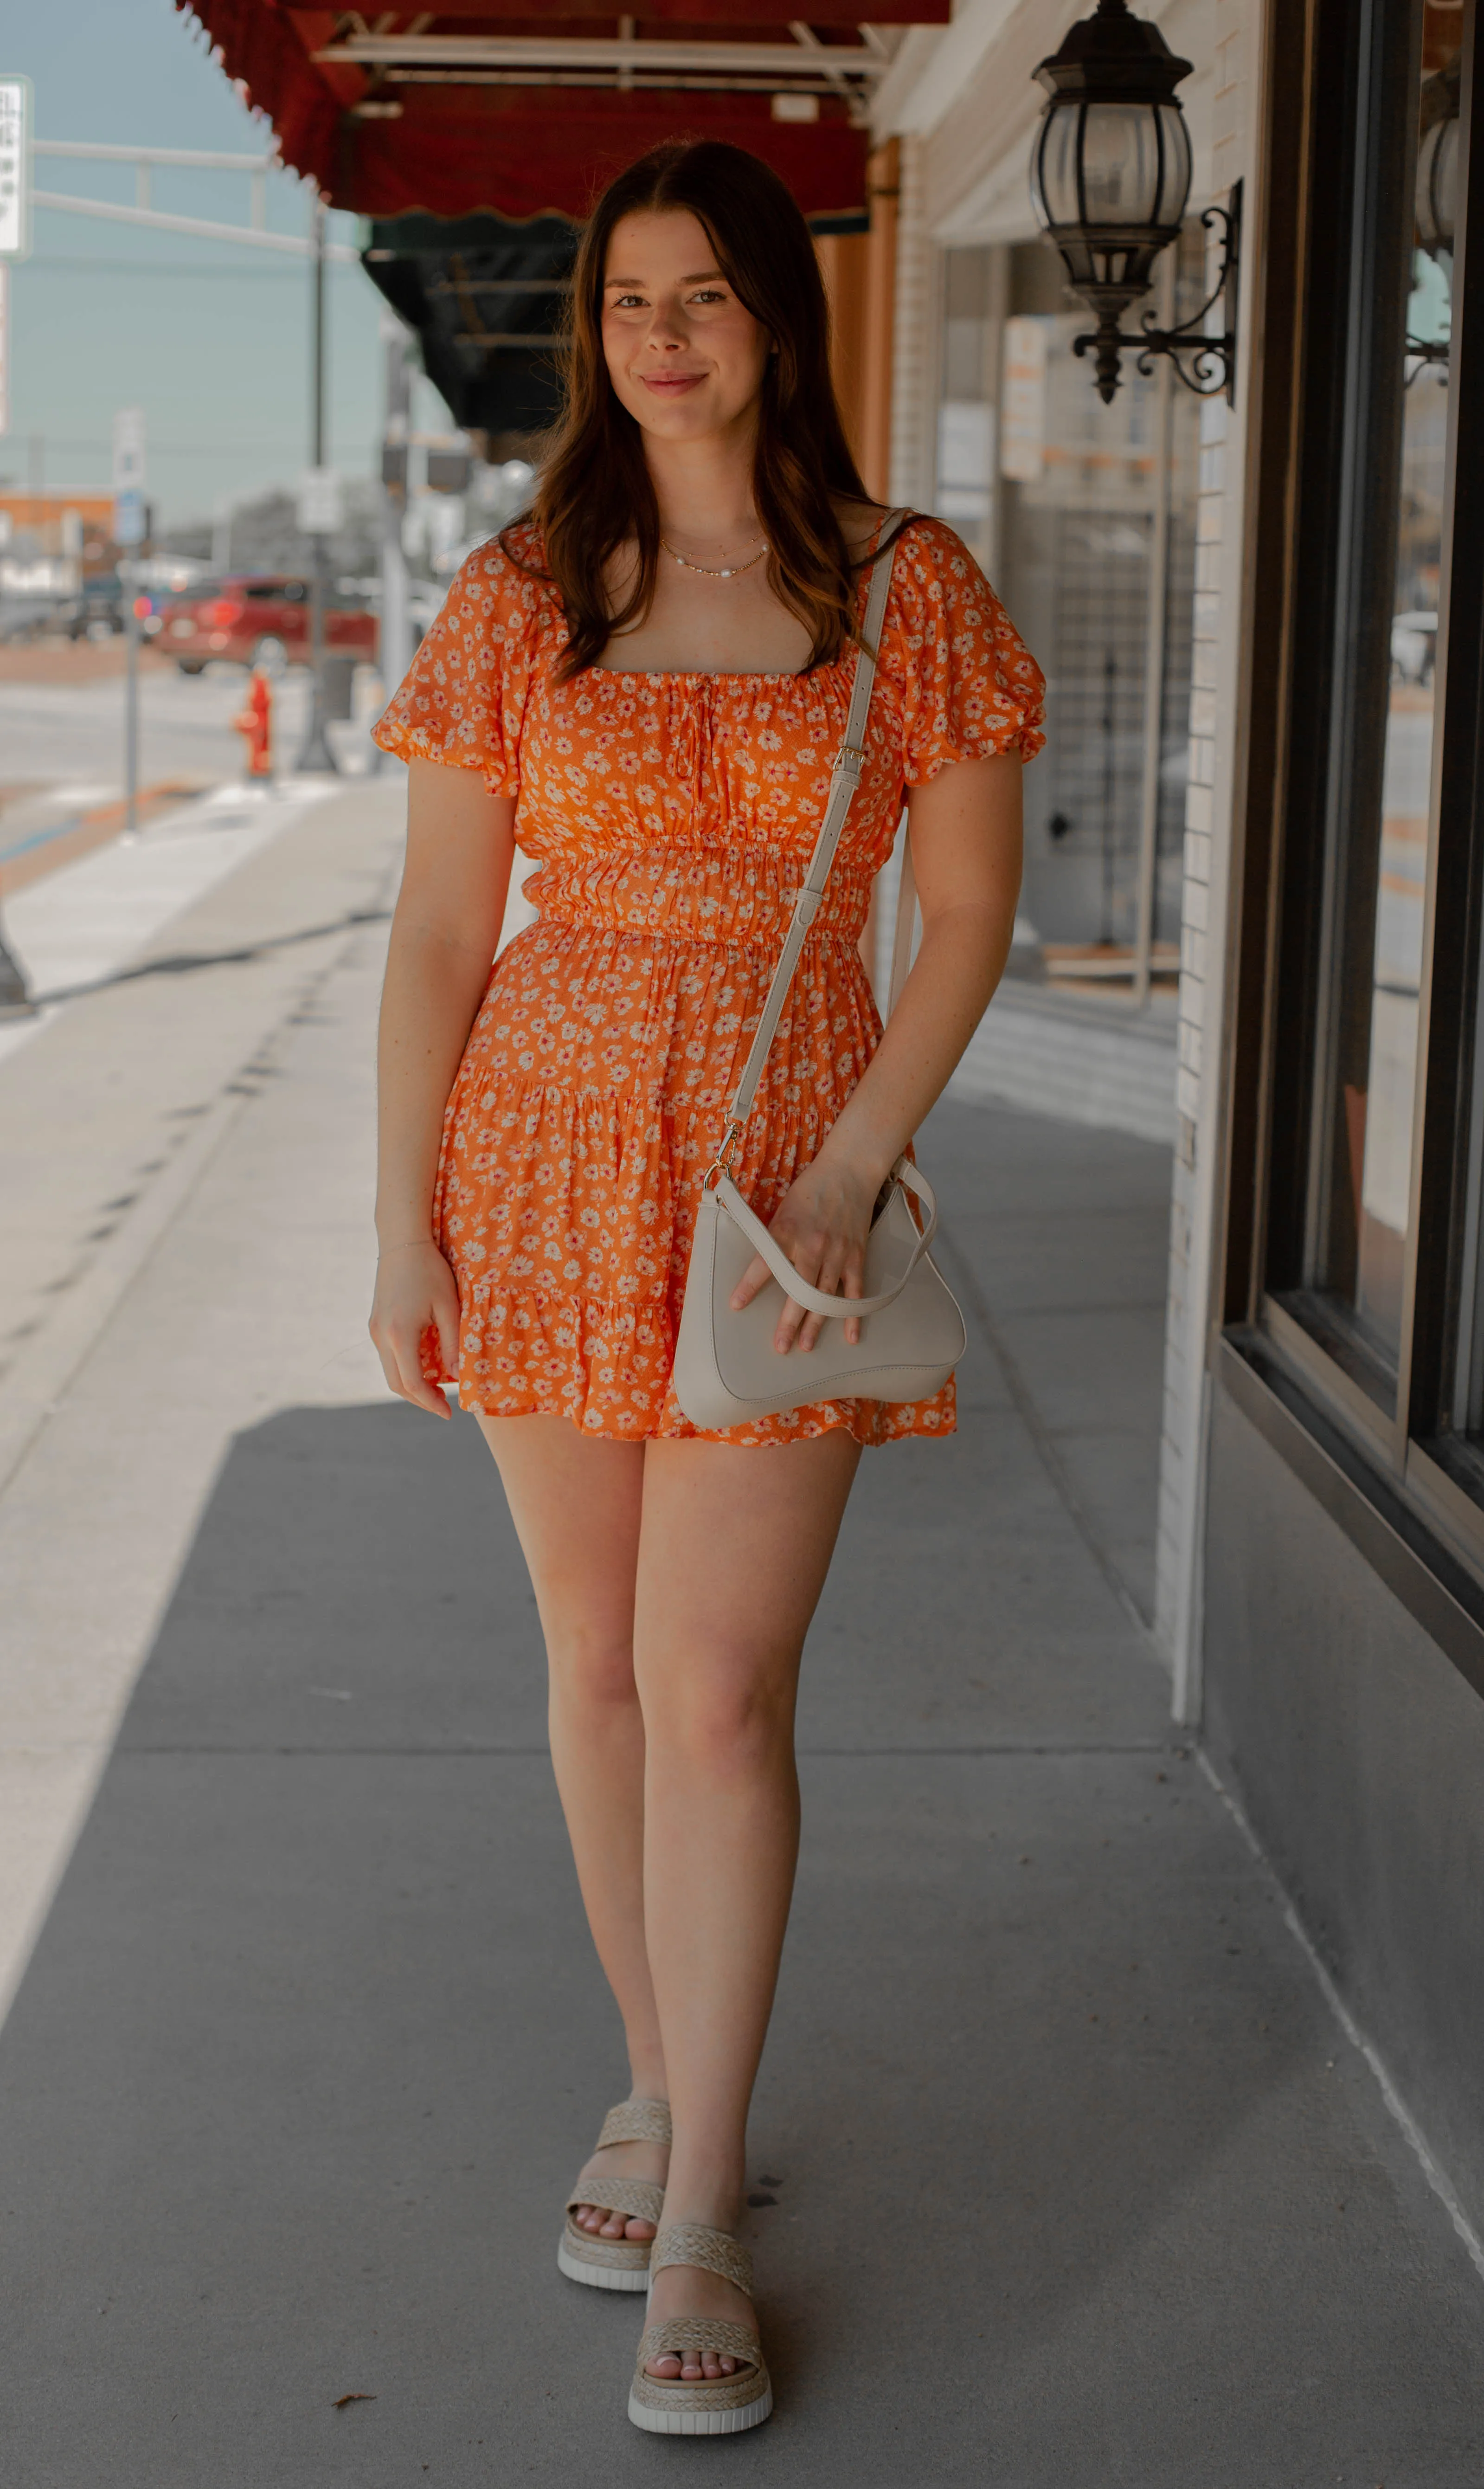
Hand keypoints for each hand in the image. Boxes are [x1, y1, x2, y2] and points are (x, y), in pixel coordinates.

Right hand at [369, 1239, 461, 1417]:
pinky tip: (427, 1365)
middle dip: (420, 1399)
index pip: (412, 1383)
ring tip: (438, 1388)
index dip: (431, 1402)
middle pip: (396, 1384)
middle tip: (444, 1405)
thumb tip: (459, 1376)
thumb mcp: (449, 1306)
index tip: (450, 1412)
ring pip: (390, 1372)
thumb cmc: (430, 1271)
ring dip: (412, 1385)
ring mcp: (375, 1331)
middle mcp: (381, 1336)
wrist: (402, 1243)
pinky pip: (389, 1357)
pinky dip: (406, 1368)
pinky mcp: (376, 1324)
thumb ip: (454, 1344)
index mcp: (399, 1334)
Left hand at [728, 1145, 882, 1353]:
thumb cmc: (811, 1190)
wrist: (848, 1172)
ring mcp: (836, 1253)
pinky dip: (853, 1315)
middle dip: (788, 1321)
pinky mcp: (856, 1256)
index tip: (737, 1305)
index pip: (765, 1264)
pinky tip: (850, 1336)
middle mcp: (811, 1246)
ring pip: (825, 1296)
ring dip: (815, 1324)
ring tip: (805, 1346)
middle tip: (780, 1346)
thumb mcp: (783, 1210)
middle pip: (798, 1290)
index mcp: (786, 1232)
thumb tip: (762, 1266)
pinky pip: (854, 1291)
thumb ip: (774, 1239)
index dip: (750, 1286)